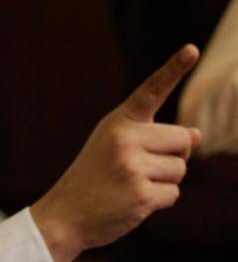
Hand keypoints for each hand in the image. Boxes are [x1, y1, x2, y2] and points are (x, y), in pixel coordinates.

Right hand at [30, 44, 201, 261]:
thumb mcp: (114, 147)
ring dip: (165, 181)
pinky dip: (159, 201)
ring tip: (131, 185)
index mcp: (117, 122)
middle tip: (138, 169)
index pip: (151, 90)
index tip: (192, 48)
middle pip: (182, 140)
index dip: (174, 69)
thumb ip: (152, 137)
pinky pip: (173, 193)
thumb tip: (196, 133)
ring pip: (180, 169)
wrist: (64, 213)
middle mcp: (124, 138)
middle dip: (173, 157)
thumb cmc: (94, 178)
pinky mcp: (141, 192)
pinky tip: (133, 201)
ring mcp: (132, 165)